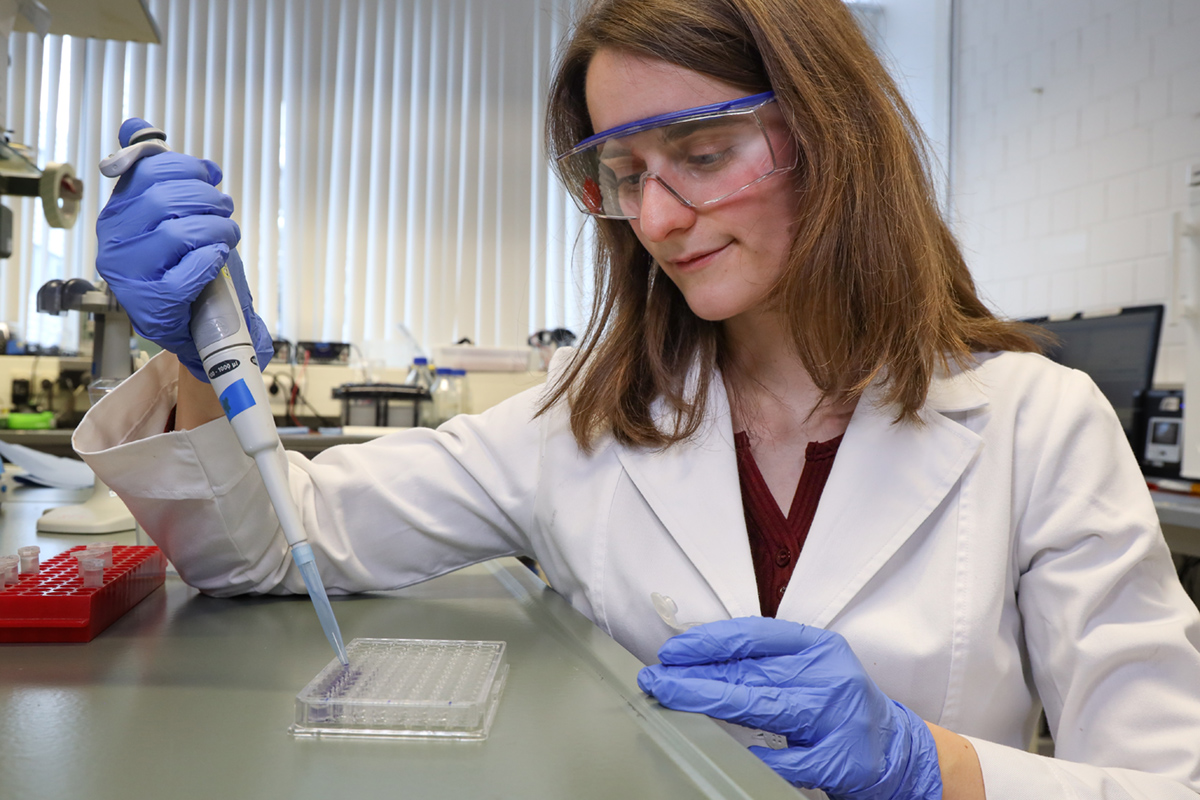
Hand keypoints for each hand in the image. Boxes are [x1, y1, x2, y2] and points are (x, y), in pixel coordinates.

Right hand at [95, 118, 271, 381]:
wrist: (198, 324)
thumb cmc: (186, 265)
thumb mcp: (172, 215)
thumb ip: (155, 171)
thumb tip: (135, 124)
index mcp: (116, 214)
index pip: (146, 171)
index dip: (186, 166)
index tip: (210, 176)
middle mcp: (114, 243)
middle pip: (165, 199)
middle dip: (208, 199)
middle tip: (225, 209)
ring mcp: (129, 275)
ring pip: (180, 232)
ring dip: (218, 229)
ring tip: (228, 234)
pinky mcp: (153, 303)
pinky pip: (190, 269)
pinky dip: (214, 258)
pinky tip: (218, 258)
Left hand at [637, 618, 941, 799]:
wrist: (897, 749)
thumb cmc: (839, 704)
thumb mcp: (809, 671)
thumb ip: (765, 664)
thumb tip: (699, 661)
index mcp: (818, 647)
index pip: (754, 635)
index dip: (709, 641)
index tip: (673, 650)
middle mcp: (828, 676)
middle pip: (750, 672)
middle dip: (696, 675)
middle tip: (657, 678)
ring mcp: (835, 717)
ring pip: (763, 706)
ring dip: (710, 702)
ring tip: (673, 699)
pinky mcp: (839, 758)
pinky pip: (789, 759)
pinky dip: (759, 756)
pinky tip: (731, 750)